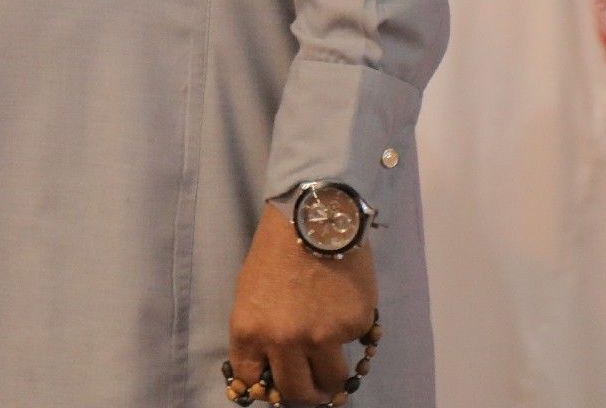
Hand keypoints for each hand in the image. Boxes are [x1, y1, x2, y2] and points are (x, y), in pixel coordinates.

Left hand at [230, 203, 378, 405]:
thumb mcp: (251, 293)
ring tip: (330, 354)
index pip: (253, 381)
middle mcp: (285, 340)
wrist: (313, 216)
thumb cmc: (275, 250)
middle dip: (304, 395)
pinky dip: (349, 333)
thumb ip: (259, 334)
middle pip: (297, 394)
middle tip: (312, 387)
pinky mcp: (355, 326)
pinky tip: (342, 305)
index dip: (267, 385)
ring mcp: (323, 336)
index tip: (277, 382)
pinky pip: (353, 345)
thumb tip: (273, 368)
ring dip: (330, 374)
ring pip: (331, 380)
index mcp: (250, 330)